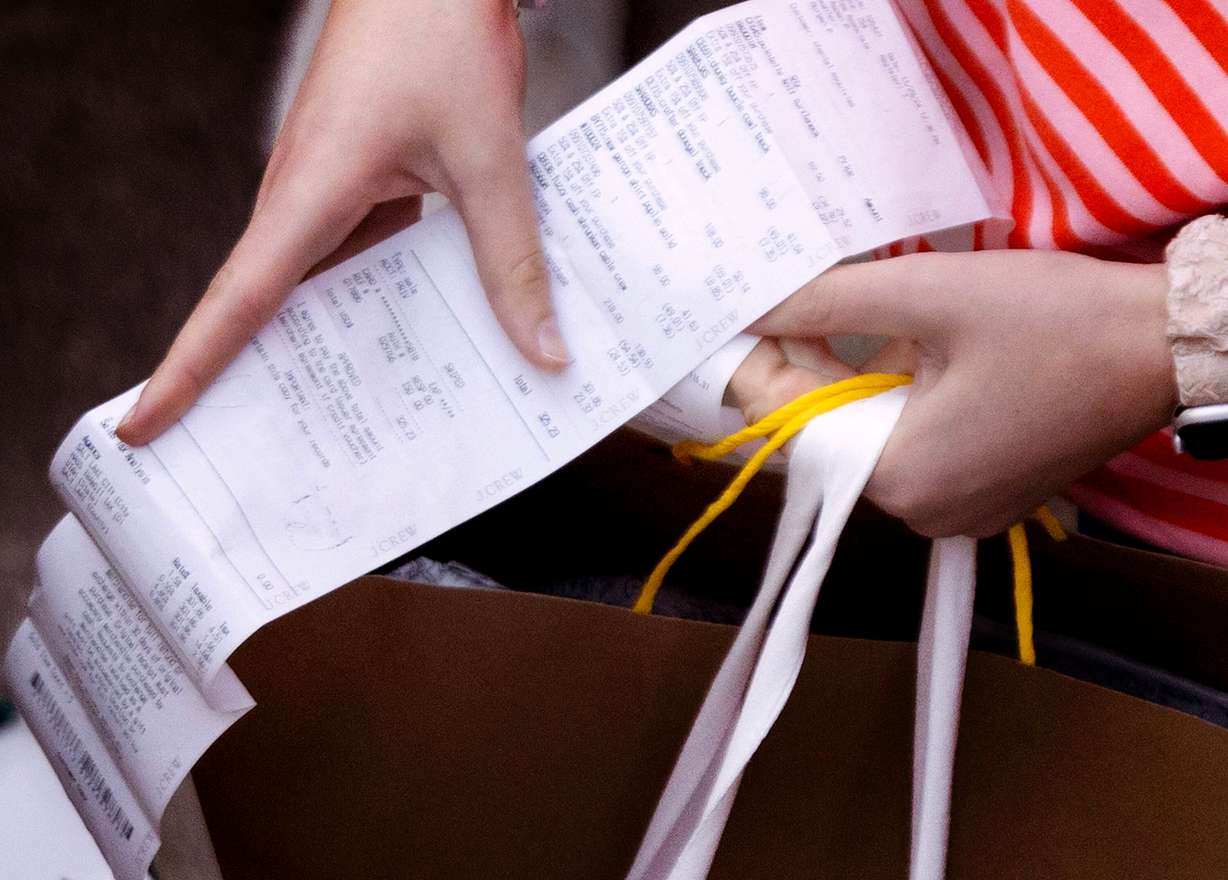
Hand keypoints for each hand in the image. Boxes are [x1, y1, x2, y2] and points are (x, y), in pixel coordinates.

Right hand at [118, 0, 565, 444]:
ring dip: (328, 345)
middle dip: (254, 384)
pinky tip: (417, 336)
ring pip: (315, 287)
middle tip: (259, 462)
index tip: (146, 426)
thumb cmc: (440, 36)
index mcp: (308, 194)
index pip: (234, 304)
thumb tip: (541, 351)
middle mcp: (303, 198)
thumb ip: (512, 260)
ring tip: (349, 423)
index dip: (187, 373)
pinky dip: (376, 300)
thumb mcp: (489, 160)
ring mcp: (329, 190)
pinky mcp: (360, 181)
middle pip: (264, 310)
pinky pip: (356, 256)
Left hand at [728, 251, 1176, 537]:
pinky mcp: (985, 497)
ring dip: (863, 383)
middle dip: (818, 371)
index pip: (793, 428)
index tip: (755, 315)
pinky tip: (921, 355)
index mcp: (901, 478)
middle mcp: (922, 513)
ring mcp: (958, 512)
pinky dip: (903, 403)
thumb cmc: (1056, 320)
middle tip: (815, 305)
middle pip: (830, 438)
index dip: (765, 366)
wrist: (1167, 347)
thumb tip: (750, 308)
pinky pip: (914, 451)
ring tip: (887, 326)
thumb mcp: (928, 294)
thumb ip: (828, 303)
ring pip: (871, 441)